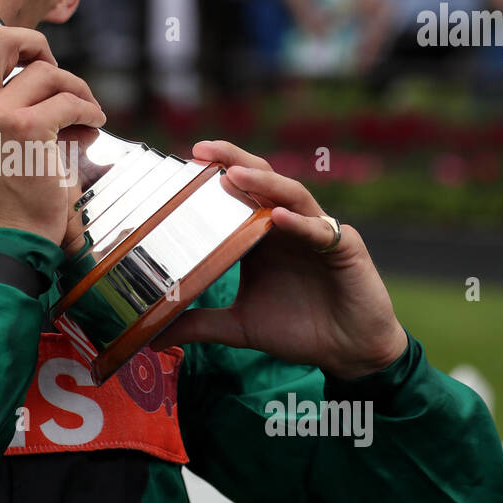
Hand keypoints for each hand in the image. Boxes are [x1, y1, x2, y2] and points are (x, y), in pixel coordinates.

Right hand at [0, 0, 105, 245]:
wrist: (7, 237)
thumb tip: (23, 59)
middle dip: (35, 43)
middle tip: (49, 67)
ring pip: (45, 71)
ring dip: (73, 88)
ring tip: (81, 113)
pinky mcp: (28, 127)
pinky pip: (70, 98)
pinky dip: (90, 111)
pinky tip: (91, 127)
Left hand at [152, 140, 406, 379]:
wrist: (348, 352)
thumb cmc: (299, 330)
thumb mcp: (240, 326)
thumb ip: (200, 324)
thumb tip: (153, 337)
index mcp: (261, 236)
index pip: (237, 194)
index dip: (214, 175)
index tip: (183, 164)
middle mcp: (287, 226)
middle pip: (261, 181)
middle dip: (233, 160)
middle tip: (201, 150)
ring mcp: (316, 232)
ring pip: (291, 194)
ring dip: (263, 182)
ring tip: (233, 174)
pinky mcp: (344, 247)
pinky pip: (320, 229)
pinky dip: (300, 222)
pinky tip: (279, 217)